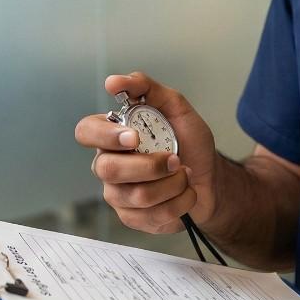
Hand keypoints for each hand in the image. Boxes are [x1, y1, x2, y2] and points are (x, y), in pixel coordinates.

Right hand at [74, 72, 218, 233]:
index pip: (86, 132)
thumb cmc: (190, 143)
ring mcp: (118, 194)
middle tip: (175, 159)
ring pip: (136, 195)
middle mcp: (109, 164)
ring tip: (184, 174)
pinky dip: (180, 201)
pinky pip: (152, 215)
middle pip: (108, 169)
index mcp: (112, 135)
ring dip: (173, 183)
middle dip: (150, 165)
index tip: (135, 137)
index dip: (106, 136)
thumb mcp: (175, 107)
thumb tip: (114, 82)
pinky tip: (185, 192)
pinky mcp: (133, 218)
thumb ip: (147, 88)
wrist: (212, 178)